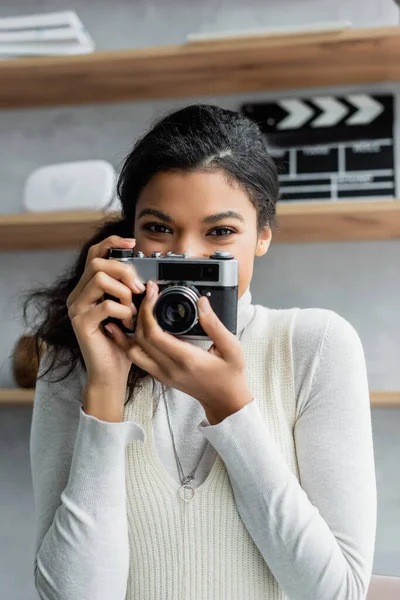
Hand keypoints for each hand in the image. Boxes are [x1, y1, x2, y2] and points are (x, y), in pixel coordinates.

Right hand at [66, 235, 144, 398]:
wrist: (111, 373)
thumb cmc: (121, 344)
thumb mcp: (128, 311)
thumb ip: (129, 291)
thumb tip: (144, 276)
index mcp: (88, 289)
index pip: (95, 253)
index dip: (112, 242)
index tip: (132, 242)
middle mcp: (78, 295)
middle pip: (97, 262)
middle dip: (124, 270)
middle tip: (138, 289)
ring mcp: (76, 308)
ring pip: (99, 278)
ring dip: (123, 292)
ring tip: (131, 312)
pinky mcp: (81, 323)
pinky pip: (105, 305)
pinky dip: (123, 312)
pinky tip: (127, 325)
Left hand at [104, 280, 252, 423]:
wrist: (225, 401)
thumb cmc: (230, 374)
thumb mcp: (231, 348)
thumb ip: (215, 325)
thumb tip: (202, 303)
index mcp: (186, 359)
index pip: (154, 334)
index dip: (148, 310)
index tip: (153, 293)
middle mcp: (169, 368)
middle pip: (140, 339)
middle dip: (139, 312)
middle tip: (147, 294)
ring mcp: (162, 374)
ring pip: (132, 350)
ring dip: (131, 329)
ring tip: (138, 310)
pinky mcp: (160, 376)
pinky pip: (138, 358)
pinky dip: (131, 341)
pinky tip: (133, 328)